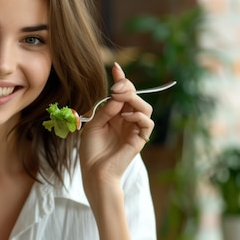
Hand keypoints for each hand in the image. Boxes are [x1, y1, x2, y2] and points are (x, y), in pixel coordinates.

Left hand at [79, 63, 153, 193]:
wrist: (94, 172)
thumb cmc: (91, 151)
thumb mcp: (93, 125)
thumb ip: (105, 111)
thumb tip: (117, 97)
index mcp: (115, 115)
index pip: (121, 94)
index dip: (121, 80)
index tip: (116, 67)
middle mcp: (126, 120)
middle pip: (134, 97)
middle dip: (127, 87)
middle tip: (115, 88)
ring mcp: (134, 129)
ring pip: (144, 107)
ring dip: (134, 99)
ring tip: (120, 98)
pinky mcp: (140, 139)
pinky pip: (148, 123)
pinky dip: (139, 116)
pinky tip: (126, 116)